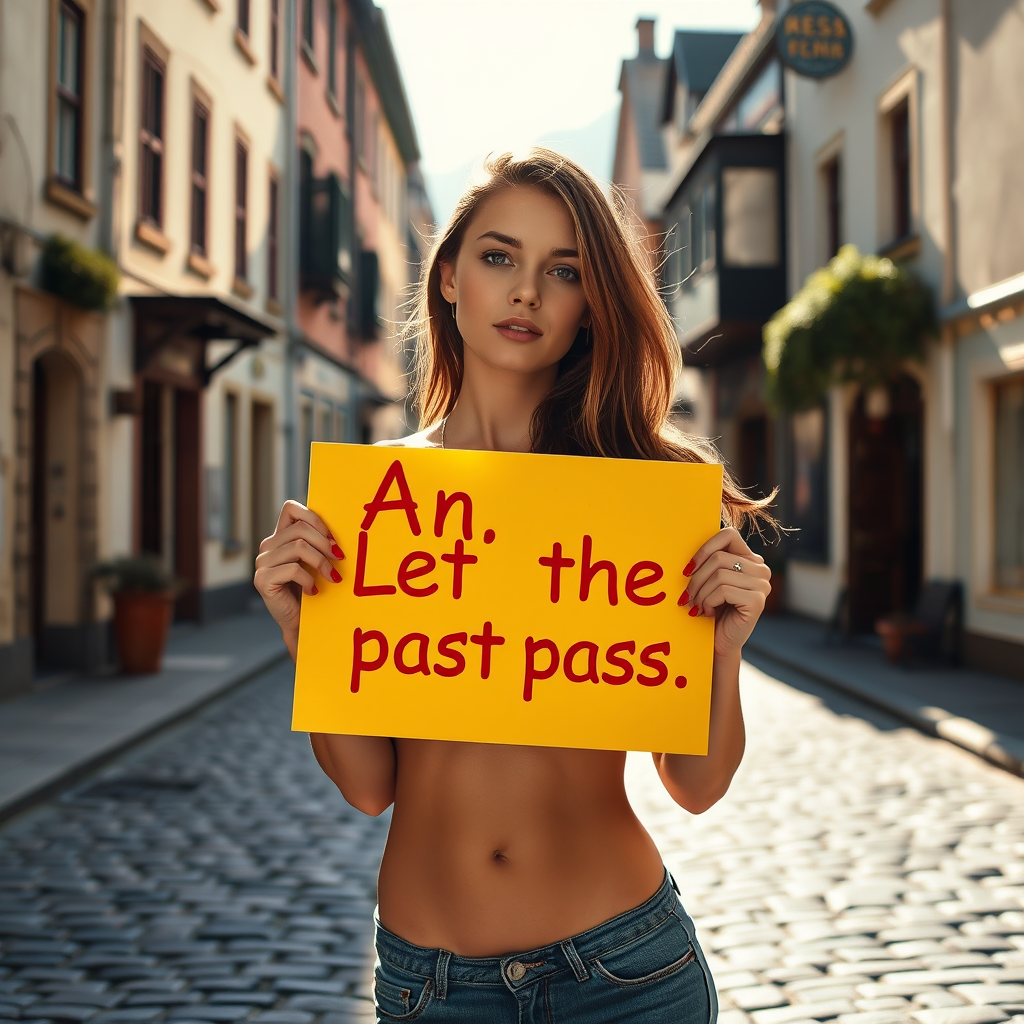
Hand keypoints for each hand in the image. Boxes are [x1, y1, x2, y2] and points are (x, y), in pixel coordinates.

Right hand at [254, 500, 344, 652]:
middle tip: (339, 558)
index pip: (291, 509)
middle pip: (300, 529)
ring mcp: (262, 563)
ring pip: (298, 547)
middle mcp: (267, 546)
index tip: (332, 538)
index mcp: (280, 537)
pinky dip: (309, 580)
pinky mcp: (262, 580)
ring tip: (332, 577)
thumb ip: (318, 543)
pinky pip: (293, 569)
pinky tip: (314, 591)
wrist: (299, 622)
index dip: (314, 518)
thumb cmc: (311, 589)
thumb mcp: (315, 561)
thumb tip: (338, 533)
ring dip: (321, 562)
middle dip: (325, 543)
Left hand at [679, 527, 770, 656]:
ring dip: (700, 593)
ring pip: (719, 575)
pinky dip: (708, 601)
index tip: (688, 569)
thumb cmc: (711, 608)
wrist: (719, 642)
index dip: (704, 549)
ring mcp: (762, 585)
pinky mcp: (758, 601)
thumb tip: (687, 546)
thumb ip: (708, 561)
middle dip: (696, 578)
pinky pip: (723, 590)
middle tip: (688, 596)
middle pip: (718, 557)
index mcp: (750, 559)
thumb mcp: (709, 580)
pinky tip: (707, 612)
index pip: (729, 535)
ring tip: (696, 605)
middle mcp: (760, 569)